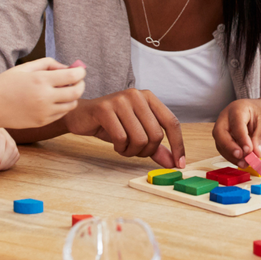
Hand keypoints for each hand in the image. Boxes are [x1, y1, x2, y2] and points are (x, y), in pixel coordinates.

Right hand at [0, 57, 84, 129]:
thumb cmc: (5, 84)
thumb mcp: (24, 68)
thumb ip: (48, 64)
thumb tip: (67, 67)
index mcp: (40, 80)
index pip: (73, 76)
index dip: (81, 71)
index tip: (80, 69)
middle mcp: (45, 97)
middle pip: (77, 91)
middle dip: (81, 84)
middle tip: (78, 80)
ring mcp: (45, 112)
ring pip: (72, 104)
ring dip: (73, 96)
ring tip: (65, 90)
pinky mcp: (43, 122)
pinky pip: (61, 113)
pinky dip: (63, 106)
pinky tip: (55, 100)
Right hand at [62, 89, 185, 168]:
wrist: (81, 117)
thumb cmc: (112, 124)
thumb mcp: (137, 134)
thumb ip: (156, 148)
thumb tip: (173, 164)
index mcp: (149, 98)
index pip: (172, 122)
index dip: (178, 145)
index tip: (179, 164)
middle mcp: (137, 95)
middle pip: (156, 134)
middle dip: (147, 151)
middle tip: (136, 152)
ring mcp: (120, 100)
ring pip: (140, 138)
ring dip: (132, 152)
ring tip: (124, 148)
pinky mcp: (104, 108)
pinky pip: (121, 138)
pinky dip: (121, 148)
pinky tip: (116, 146)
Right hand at [212, 99, 260, 165]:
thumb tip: (256, 153)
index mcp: (237, 108)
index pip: (236, 124)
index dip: (241, 138)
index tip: (249, 150)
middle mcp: (225, 117)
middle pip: (220, 132)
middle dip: (229, 147)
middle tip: (241, 157)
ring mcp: (222, 127)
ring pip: (220, 143)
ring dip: (231, 156)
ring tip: (245, 163)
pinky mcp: (223, 138)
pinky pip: (224, 149)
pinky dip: (232, 157)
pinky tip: (242, 162)